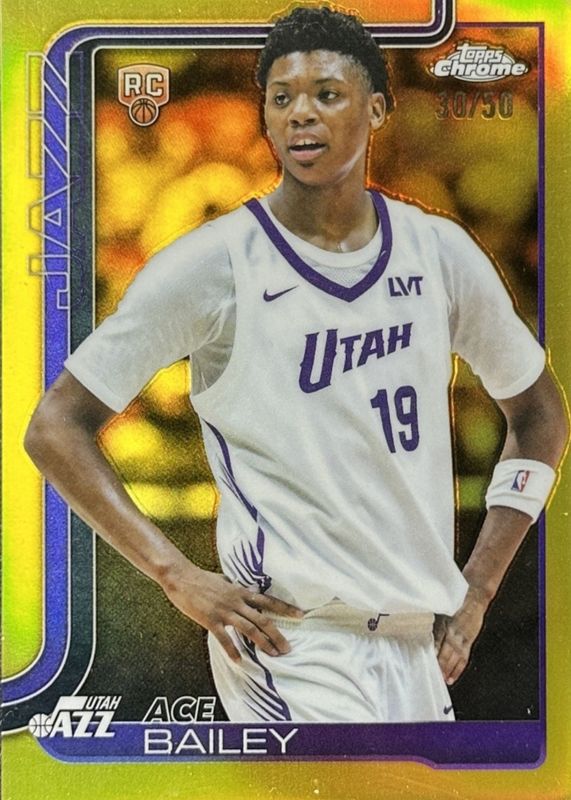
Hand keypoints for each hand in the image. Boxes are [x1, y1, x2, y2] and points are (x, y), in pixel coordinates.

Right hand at [159, 559, 303, 662]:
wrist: (182, 578)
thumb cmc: (202, 578)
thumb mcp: (224, 579)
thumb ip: (235, 587)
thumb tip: (243, 588)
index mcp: (241, 591)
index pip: (268, 601)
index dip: (285, 608)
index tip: (300, 615)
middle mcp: (237, 601)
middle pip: (263, 619)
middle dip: (277, 635)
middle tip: (287, 648)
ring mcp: (224, 611)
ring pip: (249, 629)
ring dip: (262, 643)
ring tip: (272, 655)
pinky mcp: (211, 620)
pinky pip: (224, 638)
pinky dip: (232, 650)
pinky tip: (240, 661)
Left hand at [433, 586, 488, 684]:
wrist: (475, 595)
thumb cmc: (456, 600)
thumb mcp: (441, 608)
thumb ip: (432, 619)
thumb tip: (420, 629)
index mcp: (444, 623)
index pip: (435, 642)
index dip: (431, 654)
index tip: (424, 663)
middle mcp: (453, 632)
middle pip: (445, 654)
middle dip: (439, 666)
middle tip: (432, 677)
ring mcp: (463, 638)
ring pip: (454, 659)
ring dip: (447, 671)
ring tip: (440, 681)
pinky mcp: (470, 641)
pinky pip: (463, 658)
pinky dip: (458, 669)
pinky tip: (452, 677)